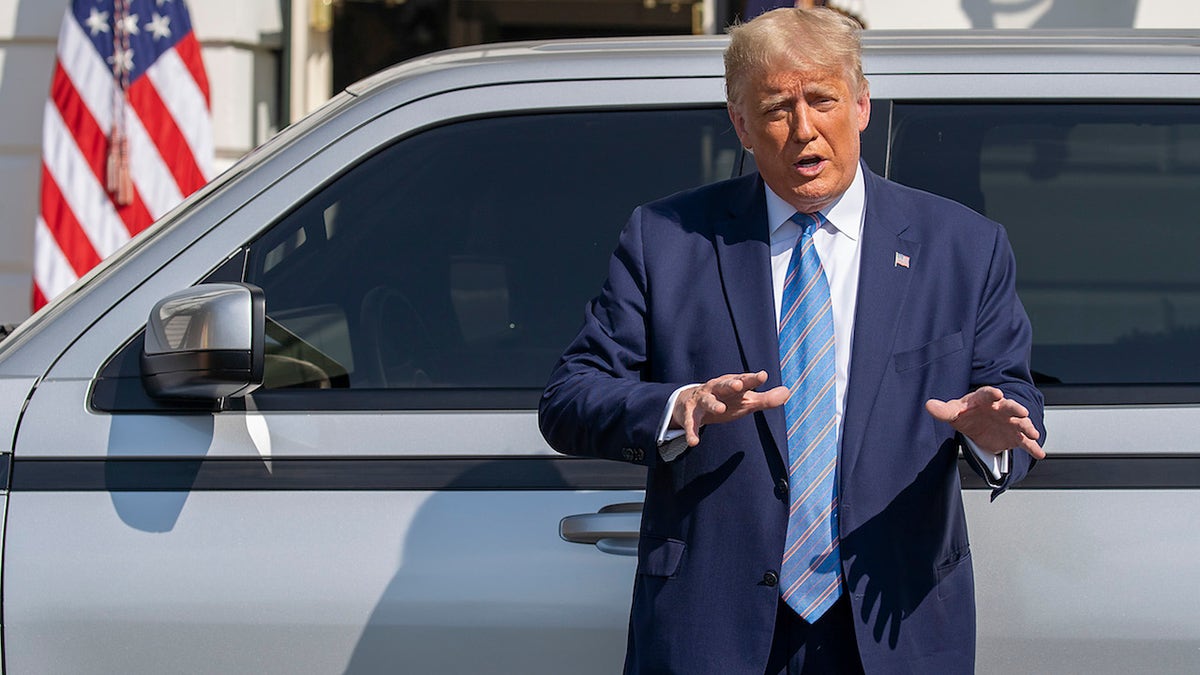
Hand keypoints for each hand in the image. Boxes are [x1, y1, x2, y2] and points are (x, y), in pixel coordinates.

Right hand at [670, 371, 789, 446]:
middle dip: (730, 384)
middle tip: (738, 385)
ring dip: (713, 404)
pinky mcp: (690, 414)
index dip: (752, 379)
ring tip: (720, 410)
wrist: (690, 402)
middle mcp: (717, 389)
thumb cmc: (725, 400)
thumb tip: (787, 391)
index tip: (763, 376)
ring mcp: (703, 400)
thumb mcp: (746, 400)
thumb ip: (766, 399)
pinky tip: (694, 442)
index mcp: (732, 385)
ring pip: (708, 401)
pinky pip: (691, 422)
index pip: (744, 380)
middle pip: (724, 385)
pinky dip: (692, 431)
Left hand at [924, 386, 1044, 459]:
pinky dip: (1033, 447)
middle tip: (1021, 411)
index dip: (992, 394)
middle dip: (1016, 409)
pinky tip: (1040, 453)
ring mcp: (1010, 422)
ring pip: (1021, 423)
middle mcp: (1001, 408)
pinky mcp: (1014, 436)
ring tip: (1032, 433)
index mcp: (984, 399)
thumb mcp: (953, 412)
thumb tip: (928, 405)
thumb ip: (943, 410)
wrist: (977, 425)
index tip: (997, 394)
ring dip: (1027, 427)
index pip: (988, 394)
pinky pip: (1025, 442)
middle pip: (1010, 406)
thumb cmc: (966, 413)